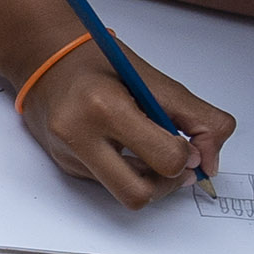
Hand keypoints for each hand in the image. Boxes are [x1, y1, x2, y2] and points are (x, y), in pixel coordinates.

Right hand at [20, 47, 233, 206]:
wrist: (44, 58)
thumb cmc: (99, 62)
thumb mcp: (155, 80)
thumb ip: (197, 118)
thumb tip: (209, 162)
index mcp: (105, 107)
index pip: (166, 159)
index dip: (188, 156)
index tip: (189, 144)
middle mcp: (79, 137)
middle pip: (139, 194)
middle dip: (167, 184)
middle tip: (175, 163)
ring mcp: (69, 156)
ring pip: (125, 195)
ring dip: (148, 179)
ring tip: (148, 149)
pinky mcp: (65, 166)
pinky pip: (109, 184)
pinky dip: (126, 170)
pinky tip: (122, 144)